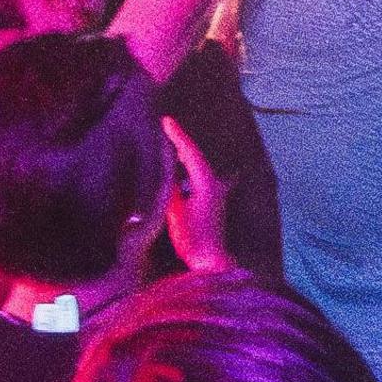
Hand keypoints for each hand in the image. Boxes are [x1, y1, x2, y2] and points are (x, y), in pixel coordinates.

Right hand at [160, 119, 232, 272]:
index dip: (178, 135)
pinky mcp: (212, 201)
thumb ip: (170, 190)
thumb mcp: (175, 213)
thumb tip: (165, 173)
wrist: (210, 261)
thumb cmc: (192, 239)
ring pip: (198, 166)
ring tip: (170, 144)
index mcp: (207, 183)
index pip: (191, 153)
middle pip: (196, 156)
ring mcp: (215, 192)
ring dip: (185, 155)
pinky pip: (198, 177)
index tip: (165, 120)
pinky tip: (180, 169)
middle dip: (181, 142)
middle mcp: (214, 184)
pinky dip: (188, 169)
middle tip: (165, 127)